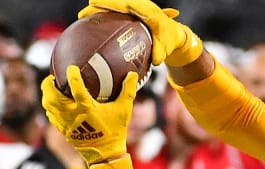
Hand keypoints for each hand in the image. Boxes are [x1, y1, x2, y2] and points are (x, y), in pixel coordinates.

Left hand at [40, 68, 136, 164]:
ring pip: (48, 104)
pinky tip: (54, 103)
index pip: (76, 87)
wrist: (106, 153)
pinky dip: (50, 107)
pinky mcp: (63, 129)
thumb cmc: (115, 131)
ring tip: (50, 87)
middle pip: (53, 95)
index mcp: (87, 108)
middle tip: (53, 77)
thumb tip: (132, 74)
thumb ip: (128, 91)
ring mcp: (66, 122)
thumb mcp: (124, 110)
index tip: (72, 68)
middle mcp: (73, 114)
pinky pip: (51, 115)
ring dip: (47, 94)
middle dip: (49, 83)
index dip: (73, 75)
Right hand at [80, 0, 203, 66]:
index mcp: (148, 11)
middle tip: (84, 12)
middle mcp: (140, 5)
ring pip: (114, 4)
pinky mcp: (130, 11)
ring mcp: (134, 7)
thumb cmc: (170, 39)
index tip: (96, 3)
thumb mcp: (166, 46)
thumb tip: (156, 61)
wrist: (174, 32)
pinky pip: (115, 10)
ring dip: (99, 8)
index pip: (128, 4)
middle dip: (100, 4)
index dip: (112, 3)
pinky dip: (104, 14)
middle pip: (117, 1)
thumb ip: (160, 52)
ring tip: (82, 16)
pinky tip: (91, 21)